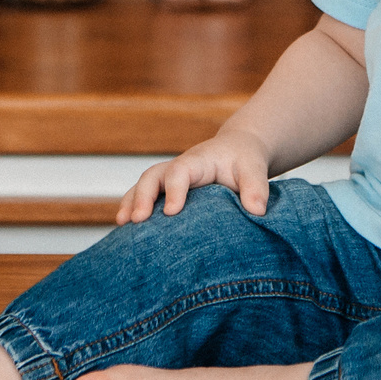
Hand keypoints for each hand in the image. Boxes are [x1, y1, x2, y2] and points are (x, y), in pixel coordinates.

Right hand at [116, 127, 273, 222]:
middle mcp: (178, 167)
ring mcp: (168, 179)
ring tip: (123, 224)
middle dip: (143, 196)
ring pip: (142, 185)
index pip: (181, 171)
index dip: (174, 189)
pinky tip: (125, 229)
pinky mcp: (165, 190)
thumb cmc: (244, 160)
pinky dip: (132, 208)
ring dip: (131, 203)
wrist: (236, 150)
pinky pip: (142, 196)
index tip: (172, 211)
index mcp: (198, 161)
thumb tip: (257, 212)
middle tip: (138, 219)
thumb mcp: (255, 168)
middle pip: (153, 176)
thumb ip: (256, 187)